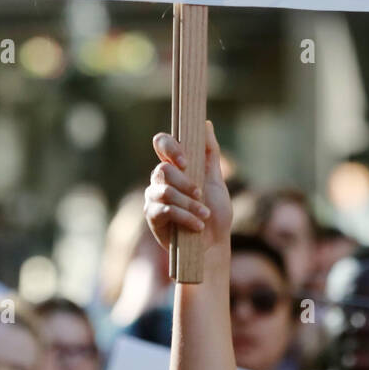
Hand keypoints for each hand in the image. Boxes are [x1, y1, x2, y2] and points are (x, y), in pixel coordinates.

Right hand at [144, 121, 232, 260]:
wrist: (212, 245)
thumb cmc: (215, 213)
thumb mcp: (216, 180)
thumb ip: (210, 152)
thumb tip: (206, 123)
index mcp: (175, 166)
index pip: (162, 143)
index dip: (170, 147)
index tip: (185, 161)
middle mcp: (160, 179)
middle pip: (163, 169)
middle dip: (186, 183)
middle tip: (201, 194)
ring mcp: (154, 197)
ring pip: (165, 191)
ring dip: (189, 204)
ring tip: (204, 215)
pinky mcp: (152, 216)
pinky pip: (165, 210)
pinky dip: (186, 217)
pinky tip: (198, 225)